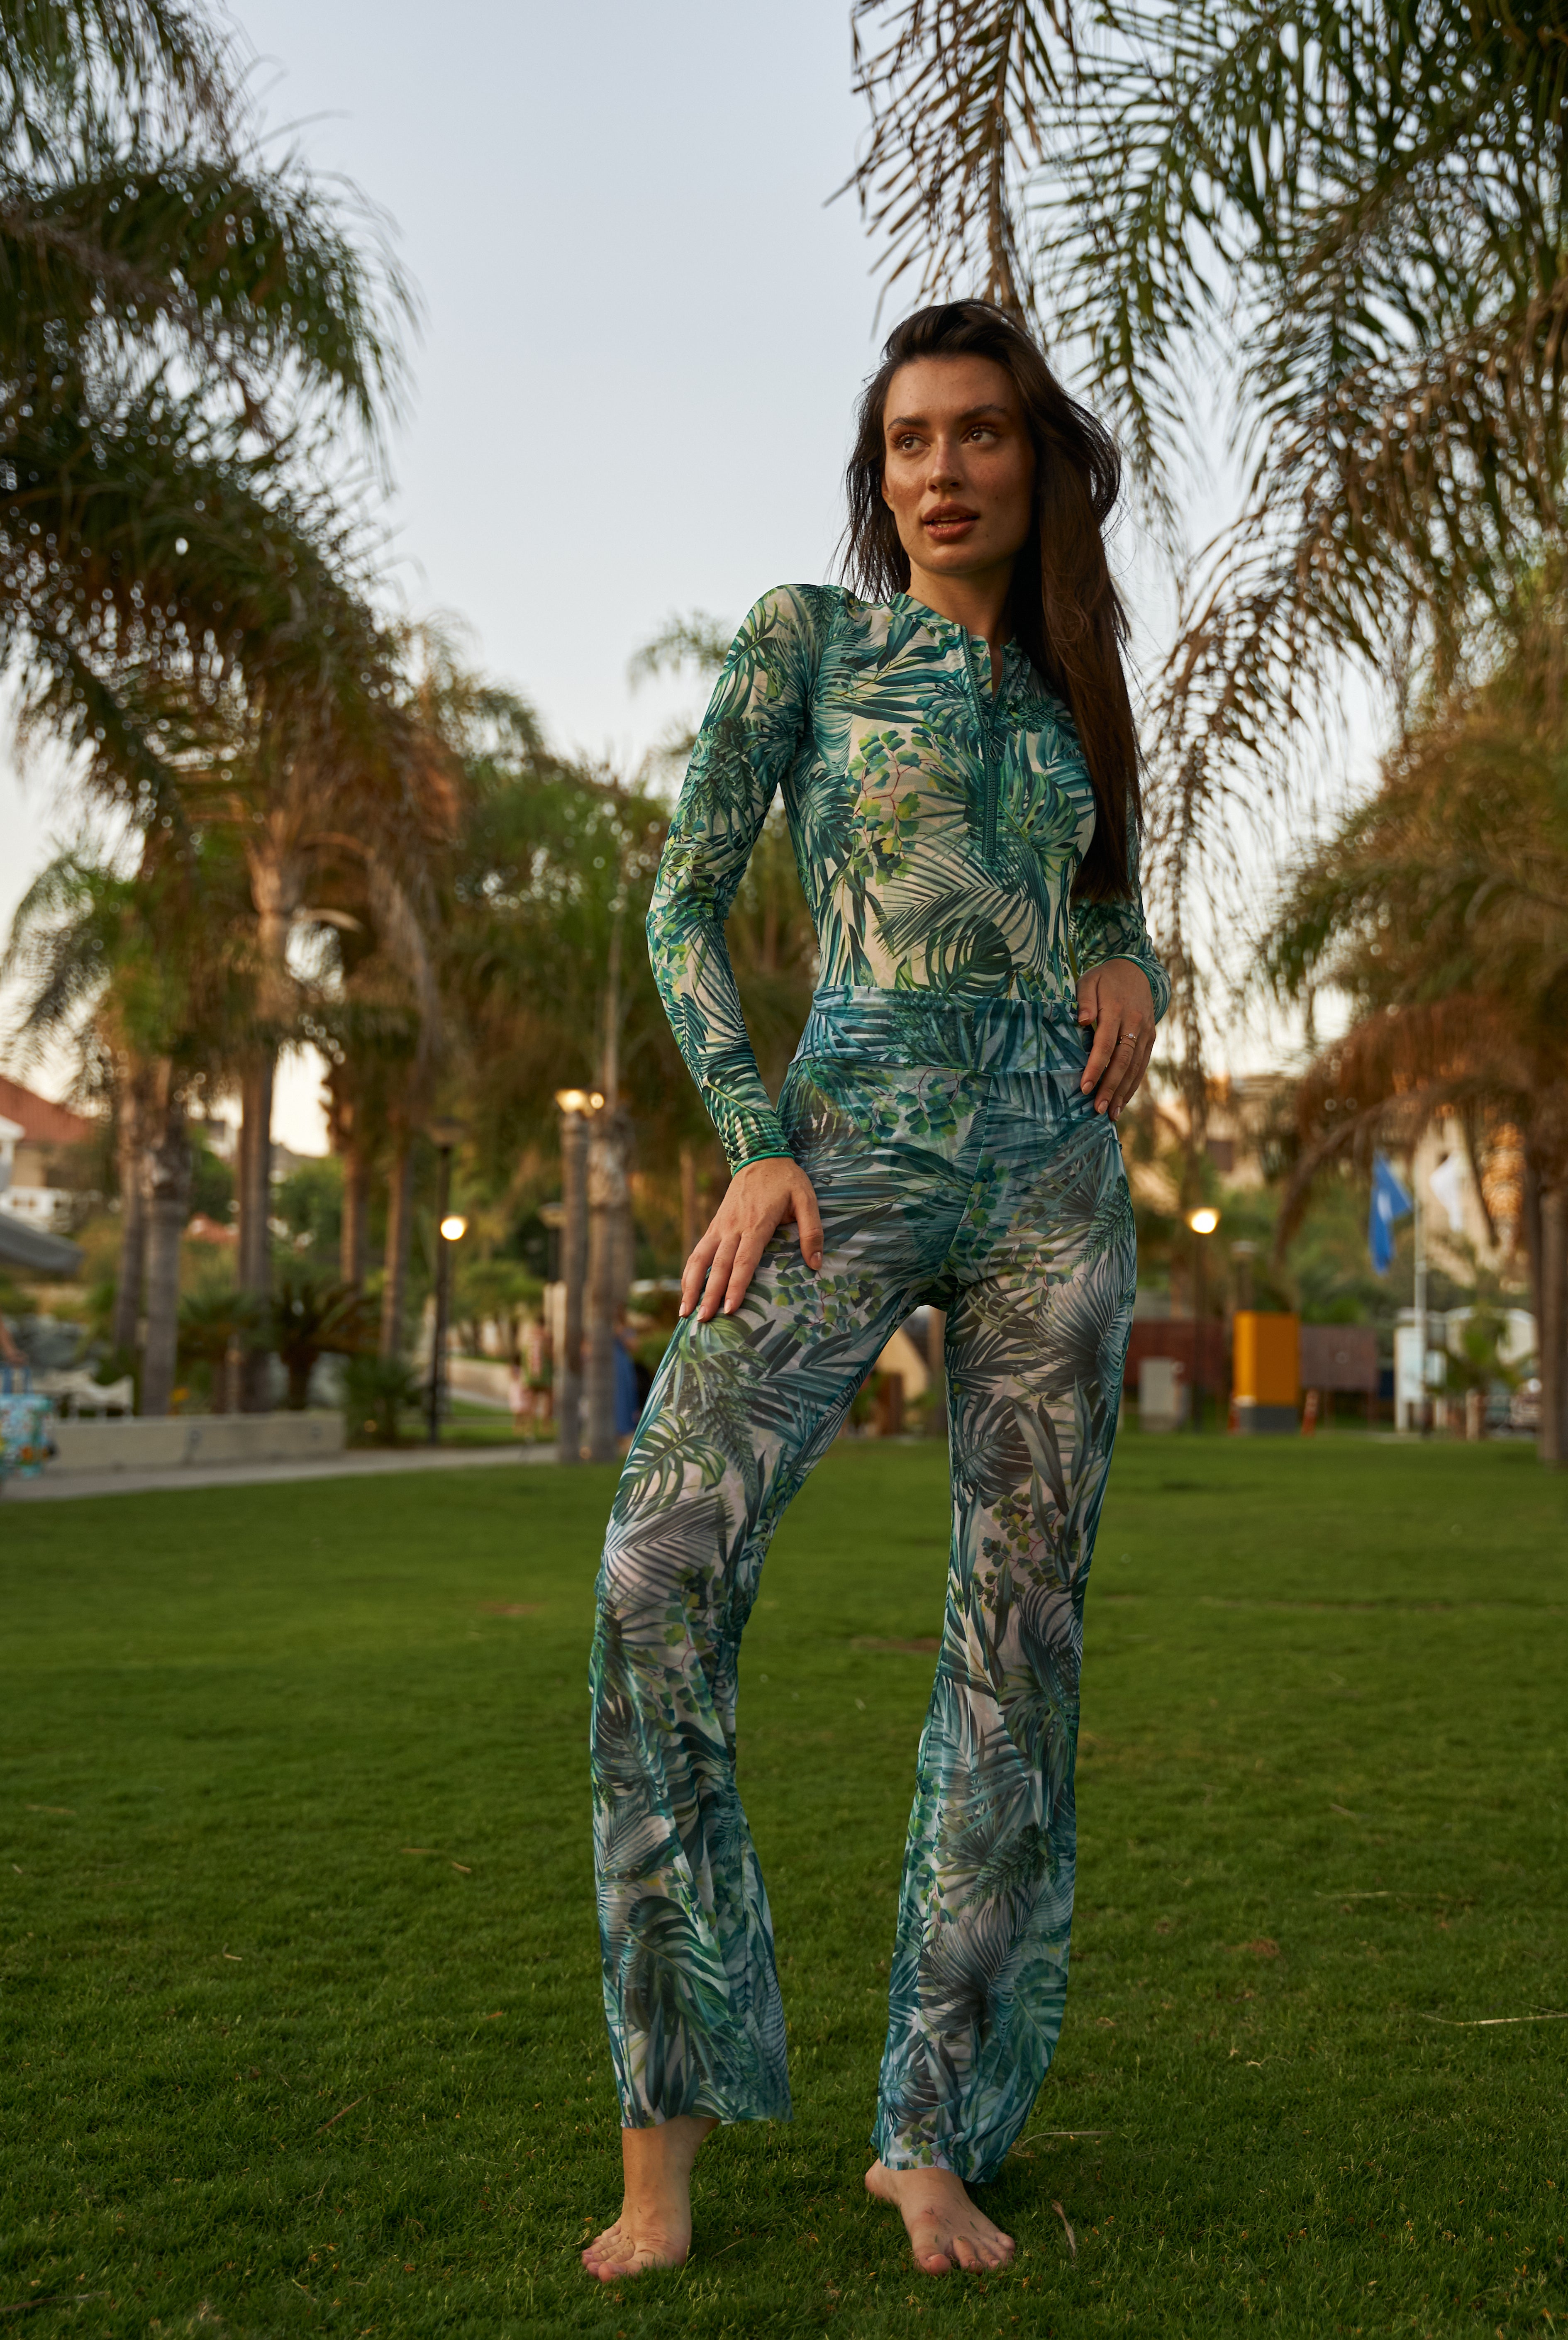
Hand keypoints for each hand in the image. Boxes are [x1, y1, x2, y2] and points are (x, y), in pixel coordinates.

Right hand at [680, 1157, 823, 1322]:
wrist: (760, 1155)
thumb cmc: (786, 1180)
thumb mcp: (806, 1199)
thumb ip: (812, 1231)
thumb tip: (815, 1263)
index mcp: (757, 1224)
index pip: (744, 1261)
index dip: (736, 1286)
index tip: (729, 1309)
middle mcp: (733, 1227)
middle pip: (719, 1266)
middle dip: (709, 1295)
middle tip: (703, 1321)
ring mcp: (720, 1226)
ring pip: (700, 1258)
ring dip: (690, 1286)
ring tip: (685, 1312)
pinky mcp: (714, 1224)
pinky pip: (698, 1251)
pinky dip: (690, 1271)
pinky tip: (686, 1289)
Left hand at [1076, 958, 1154, 1119]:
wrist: (1139, 971)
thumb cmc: (1105, 979)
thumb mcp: (1089, 981)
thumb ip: (1084, 1000)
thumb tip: (1082, 1021)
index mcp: (1117, 1010)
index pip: (1105, 1044)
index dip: (1096, 1067)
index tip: (1084, 1088)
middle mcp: (1135, 1024)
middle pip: (1123, 1060)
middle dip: (1111, 1087)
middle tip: (1098, 1109)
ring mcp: (1146, 1032)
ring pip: (1136, 1066)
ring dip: (1123, 1092)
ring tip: (1111, 1114)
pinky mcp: (1151, 1038)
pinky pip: (1143, 1065)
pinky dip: (1133, 1084)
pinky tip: (1123, 1101)